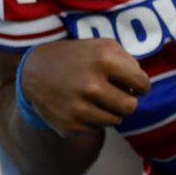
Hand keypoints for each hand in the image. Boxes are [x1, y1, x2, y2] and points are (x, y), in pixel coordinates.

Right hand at [19, 37, 150, 134]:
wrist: (34, 72)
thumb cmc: (75, 57)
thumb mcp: (100, 46)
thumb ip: (127, 61)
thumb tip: (142, 85)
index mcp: (102, 59)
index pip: (141, 82)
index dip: (141, 85)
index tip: (134, 85)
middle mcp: (91, 84)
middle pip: (131, 106)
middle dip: (126, 100)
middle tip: (115, 93)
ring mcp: (79, 107)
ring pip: (116, 120)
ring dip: (111, 111)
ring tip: (96, 98)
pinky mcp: (71, 125)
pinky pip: (97, 128)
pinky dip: (93, 119)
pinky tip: (81, 106)